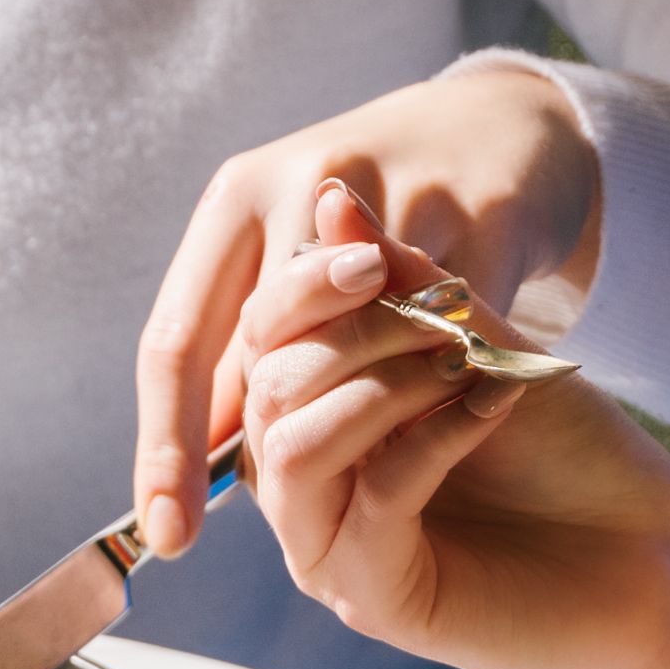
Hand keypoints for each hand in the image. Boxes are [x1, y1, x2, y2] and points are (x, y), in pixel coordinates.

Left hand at [134, 67, 604, 559]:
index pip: (179, 342)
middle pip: (272, 348)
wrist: (502, 131)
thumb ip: (253, 359)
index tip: (168, 537)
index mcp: (238, 204)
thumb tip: (207, 465)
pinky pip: (461, 332)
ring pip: (377, 345)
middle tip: (296, 520)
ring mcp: (398, 189)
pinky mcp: (482, 211)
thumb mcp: (298, 271)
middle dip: (288, 442)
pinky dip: (460, 376)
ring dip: (389, 409)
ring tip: (401, 455)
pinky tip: (471, 392)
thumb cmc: (382, 228)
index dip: (167, 447)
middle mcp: (303, 181)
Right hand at [234, 185, 669, 668]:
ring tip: (462, 359)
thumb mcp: (483, 348)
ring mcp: (332, 550)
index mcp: (315, 418)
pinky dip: (434, 438)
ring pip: (294, 449)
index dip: (304, 288)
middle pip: (267, 391)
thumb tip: (331, 199)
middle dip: (351, 335)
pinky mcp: (377, 600)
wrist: (651, 554)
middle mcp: (305, 489)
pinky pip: (375, 498)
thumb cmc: (566, 451)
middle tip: (442, 313)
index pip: (260, 341)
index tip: (373, 256)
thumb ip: (404, 285)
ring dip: (381, 386)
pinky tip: (495, 402)